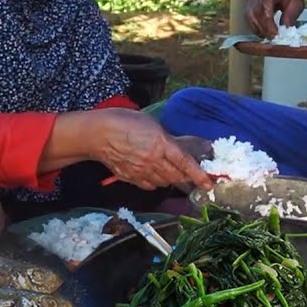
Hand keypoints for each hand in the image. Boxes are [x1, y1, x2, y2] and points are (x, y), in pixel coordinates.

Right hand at [93, 110, 213, 191]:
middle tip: (190, 174)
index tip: (208, 184)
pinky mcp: (131, 178)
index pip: (185, 163)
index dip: (199, 175)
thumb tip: (178, 148)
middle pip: (177, 176)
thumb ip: (166, 138)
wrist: (97, 134)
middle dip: (186, 177)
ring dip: (171, 178)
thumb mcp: (151, 123)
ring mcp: (141, 171)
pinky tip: (153, 173)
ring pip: (164, 182)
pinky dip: (156, 182)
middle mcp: (153, 161)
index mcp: (161, 144)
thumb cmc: (123, 121)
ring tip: (169, 169)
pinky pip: (150, 186)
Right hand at [246, 0, 304, 37]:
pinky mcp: (247, 9)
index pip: (265, 10)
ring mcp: (249, 2)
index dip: (270, 25)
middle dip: (265, 30)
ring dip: (261, 31)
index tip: (277, 35)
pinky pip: (250, 22)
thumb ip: (291, 15)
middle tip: (276, 40)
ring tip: (272, 38)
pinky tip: (267, 34)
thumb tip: (286, 32)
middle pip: (256, 16)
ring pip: (251, 20)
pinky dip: (257, 30)